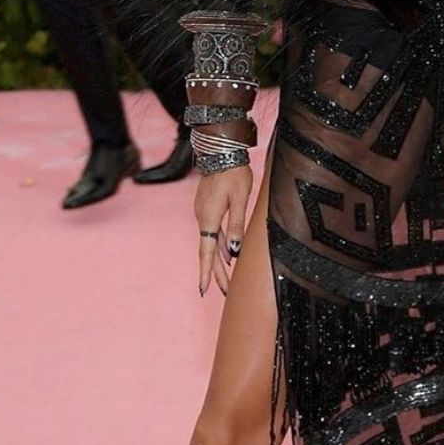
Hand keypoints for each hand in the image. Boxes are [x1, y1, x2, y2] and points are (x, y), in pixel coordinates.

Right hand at [194, 164, 252, 295]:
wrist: (220, 151)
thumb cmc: (234, 173)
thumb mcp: (240, 199)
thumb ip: (237, 225)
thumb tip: (234, 251)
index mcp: (209, 218)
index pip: (207, 253)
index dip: (207, 273)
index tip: (204, 291)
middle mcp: (203, 218)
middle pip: (210, 252)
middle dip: (218, 274)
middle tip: (226, 293)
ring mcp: (203, 213)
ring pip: (212, 243)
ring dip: (219, 262)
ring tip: (228, 280)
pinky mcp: (207, 208)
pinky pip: (213, 233)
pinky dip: (220, 246)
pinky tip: (228, 255)